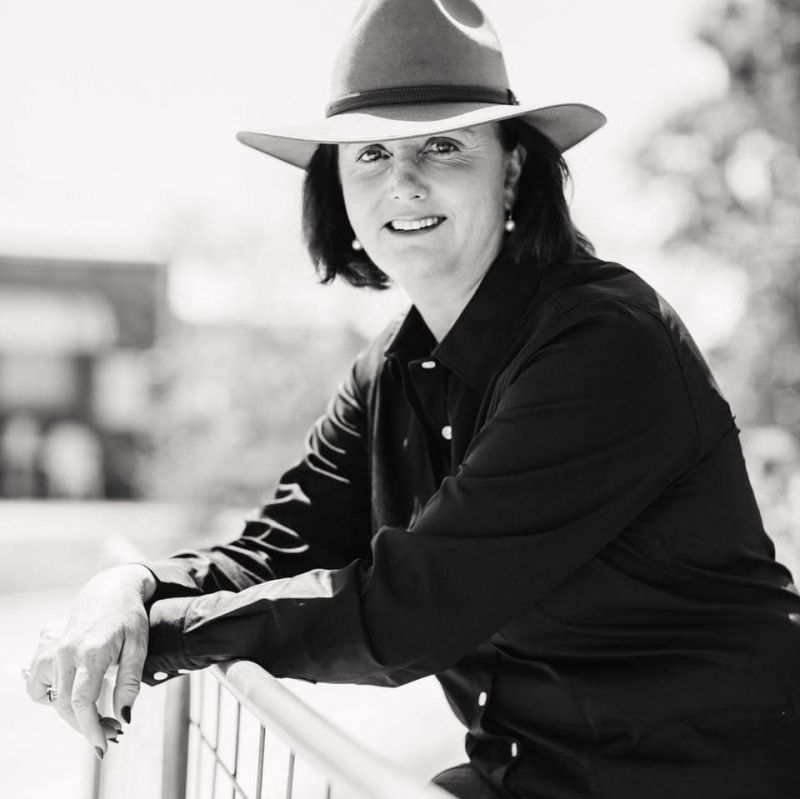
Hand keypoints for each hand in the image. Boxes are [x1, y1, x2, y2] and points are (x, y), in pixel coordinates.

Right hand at [24, 565, 154, 757]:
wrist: (110, 590)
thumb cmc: (129, 616)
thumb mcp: (139, 646)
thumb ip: (130, 682)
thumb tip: (125, 717)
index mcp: (91, 652)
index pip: (82, 702)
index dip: (90, 728)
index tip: (102, 745)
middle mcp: (66, 653)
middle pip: (67, 706)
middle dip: (88, 726)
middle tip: (113, 732)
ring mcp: (53, 652)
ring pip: (54, 699)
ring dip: (73, 715)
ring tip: (98, 716)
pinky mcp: (48, 652)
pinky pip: (39, 685)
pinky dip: (53, 697)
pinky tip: (75, 695)